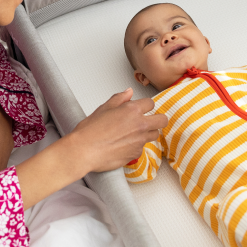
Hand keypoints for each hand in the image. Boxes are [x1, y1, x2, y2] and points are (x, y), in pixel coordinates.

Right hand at [14, 89, 166, 208]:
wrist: (84, 150)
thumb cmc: (90, 130)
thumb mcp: (103, 108)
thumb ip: (119, 99)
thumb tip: (128, 92)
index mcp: (132, 110)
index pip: (151, 103)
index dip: (145, 106)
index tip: (141, 108)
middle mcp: (140, 125)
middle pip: (162, 120)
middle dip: (157, 119)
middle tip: (148, 120)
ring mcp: (140, 141)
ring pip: (154, 135)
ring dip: (148, 132)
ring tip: (134, 133)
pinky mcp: (136, 154)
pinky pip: (142, 148)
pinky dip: (136, 146)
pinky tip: (123, 145)